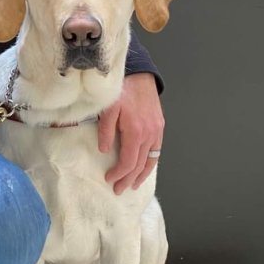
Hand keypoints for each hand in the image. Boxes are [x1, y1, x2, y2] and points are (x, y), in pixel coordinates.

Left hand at [98, 73, 163, 194]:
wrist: (139, 74)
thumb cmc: (122, 89)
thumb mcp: (108, 108)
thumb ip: (105, 130)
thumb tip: (103, 150)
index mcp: (135, 131)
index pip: (128, 161)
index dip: (118, 173)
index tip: (109, 179)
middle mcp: (149, 134)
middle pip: (139, 164)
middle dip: (128, 179)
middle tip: (118, 189)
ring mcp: (156, 131)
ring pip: (151, 160)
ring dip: (141, 174)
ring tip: (133, 184)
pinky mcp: (160, 127)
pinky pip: (156, 150)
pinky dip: (150, 162)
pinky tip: (144, 168)